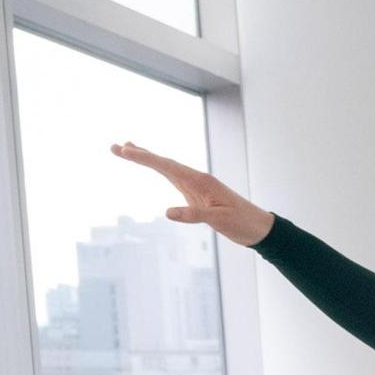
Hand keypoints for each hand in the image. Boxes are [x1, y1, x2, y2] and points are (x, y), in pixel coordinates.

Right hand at [114, 144, 272, 245]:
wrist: (259, 228)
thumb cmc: (242, 223)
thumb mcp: (218, 220)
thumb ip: (194, 215)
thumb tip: (167, 213)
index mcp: (201, 181)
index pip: (167, 166)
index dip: (145, 158)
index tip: (126, 149)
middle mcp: (197, 179)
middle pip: (163, 163)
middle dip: (139, 154)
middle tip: (115, 146)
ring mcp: (196, 185)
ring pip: (167, 168)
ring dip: (147, 159)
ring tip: (126, 149)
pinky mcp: (197, 194)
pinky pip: (174, 178)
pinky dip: (160, 170)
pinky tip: (153, 165)